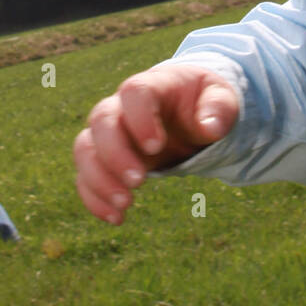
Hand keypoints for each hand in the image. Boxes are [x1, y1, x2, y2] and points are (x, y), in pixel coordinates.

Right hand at [74, 65, 238, 223]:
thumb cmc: (202, 101)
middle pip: (101, 120)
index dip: (139, 118)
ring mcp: (109, 133)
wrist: (186, 111)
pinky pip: (85, 175)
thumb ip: (219, 108)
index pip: (134, 92)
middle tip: (139, 181)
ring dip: (99, 179)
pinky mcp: (105, 158)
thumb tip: (210, 128)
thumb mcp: (221, 98)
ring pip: (85, 149)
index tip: (157, 146)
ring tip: (125, 205)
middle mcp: (122, 107)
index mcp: (152, 86)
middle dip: (115, 154)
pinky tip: (116, 218)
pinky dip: (94, 198)